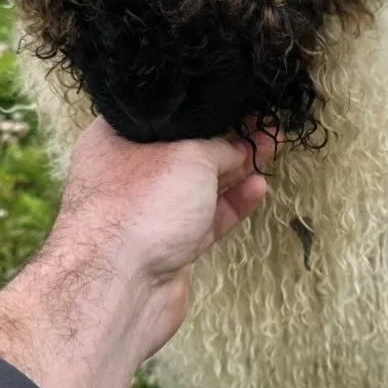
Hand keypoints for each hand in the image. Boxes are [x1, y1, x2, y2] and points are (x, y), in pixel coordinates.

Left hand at [0, 120, 275, 387]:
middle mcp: (128, 172)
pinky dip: (232, 202)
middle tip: (265, 123)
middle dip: (227, 137)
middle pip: (185, 148)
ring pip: (200, 184)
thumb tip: (240, 146)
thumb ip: (219, 146)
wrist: (119, 286)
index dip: (202, 108)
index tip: (237, 100)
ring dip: (236, 168)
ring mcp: (149, 211)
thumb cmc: (138, 207)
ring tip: (272, 146)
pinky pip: (207, 217)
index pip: (165, 115)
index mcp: (115, 138)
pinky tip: (257, 186)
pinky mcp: (169, 245)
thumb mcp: (189, 155)